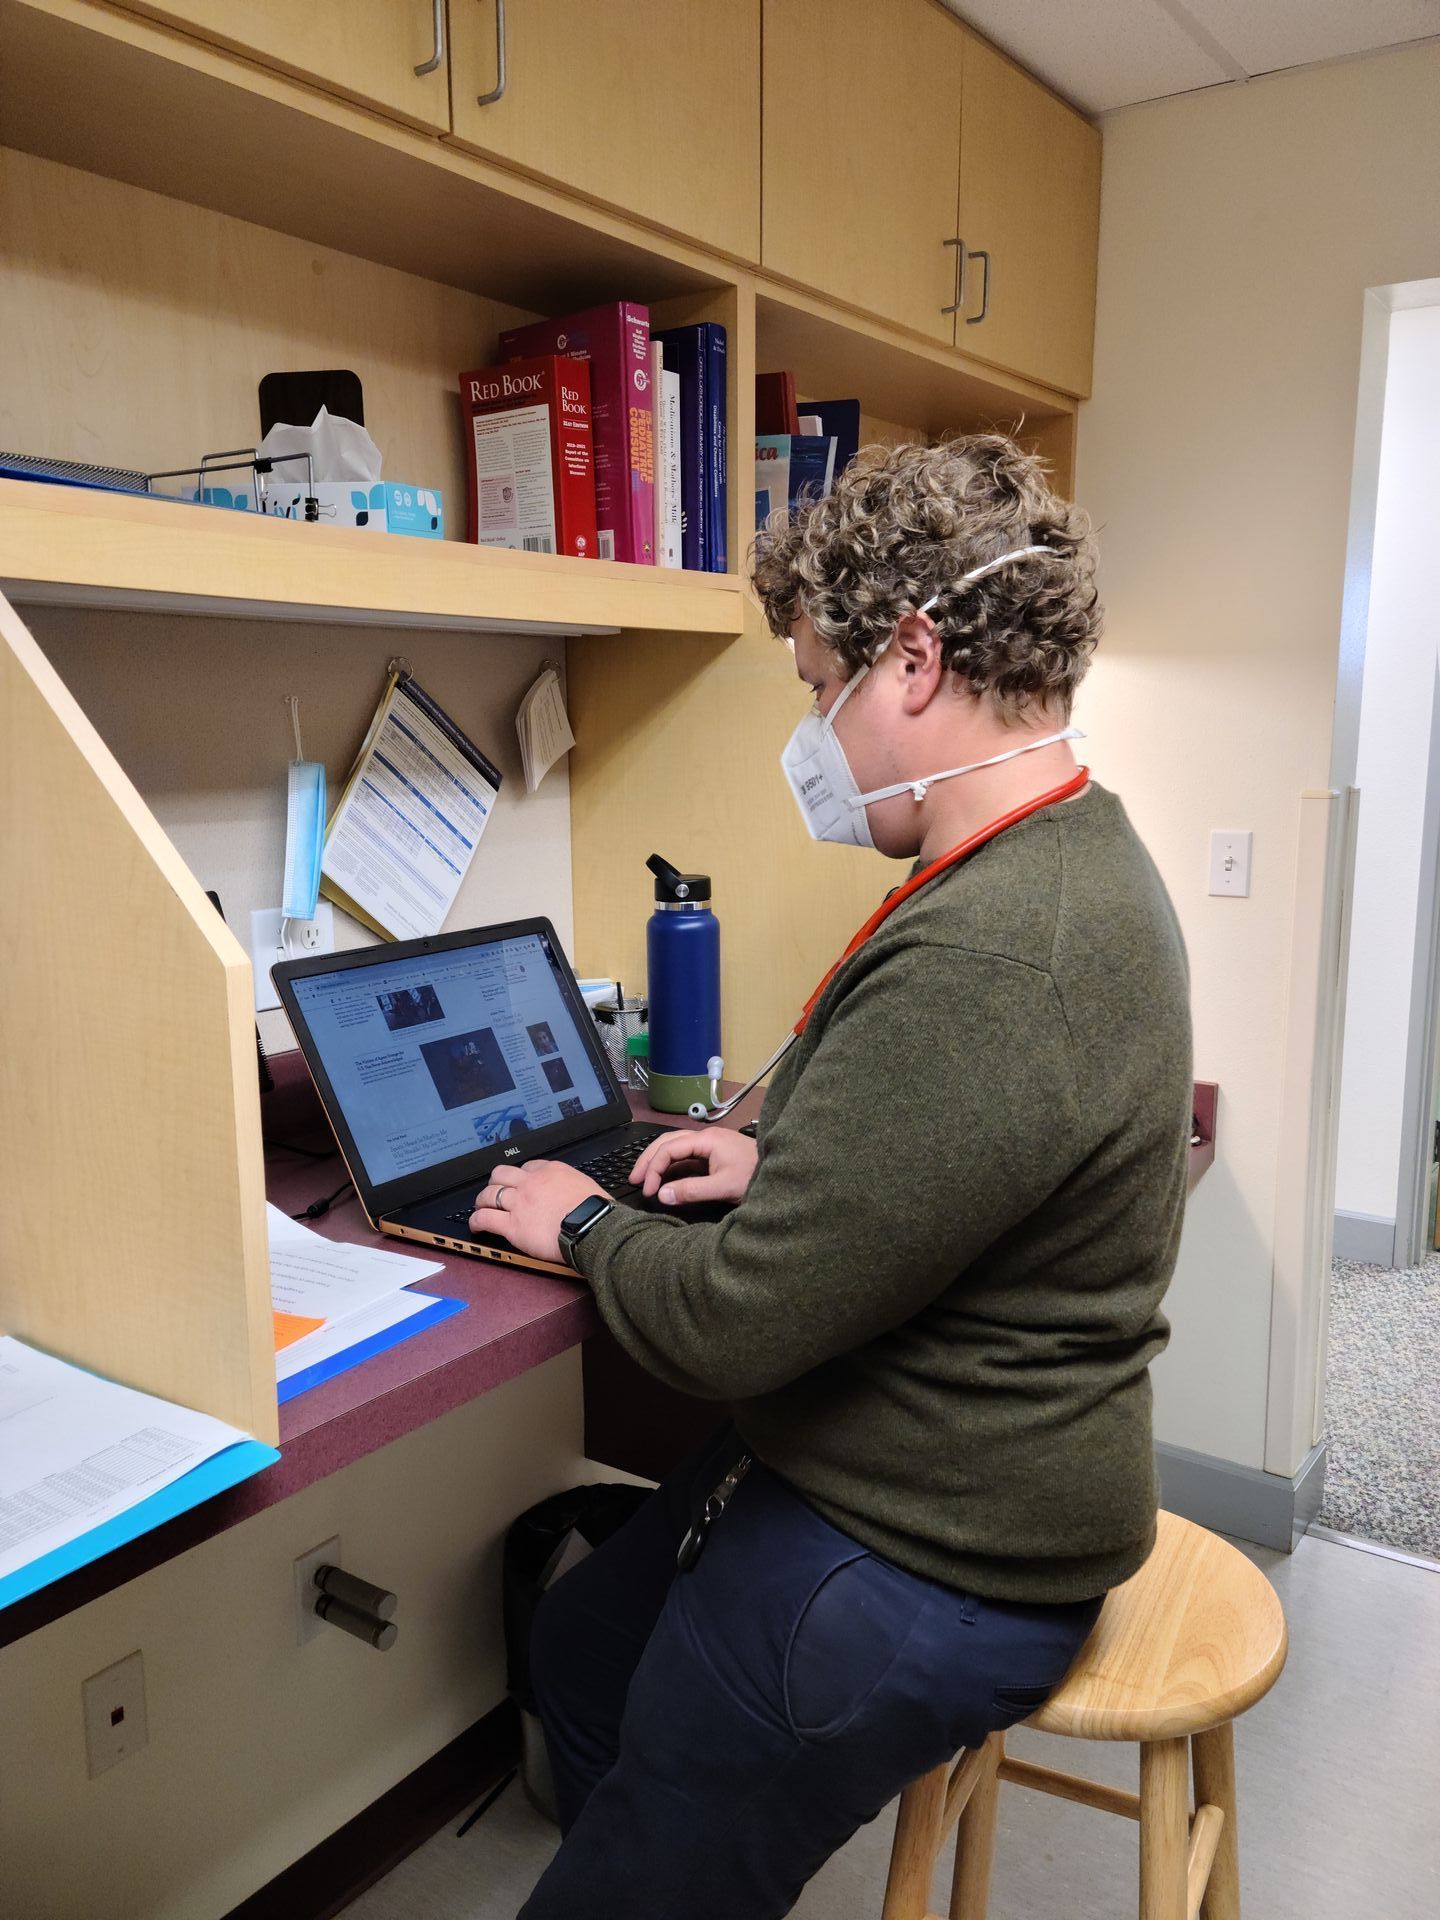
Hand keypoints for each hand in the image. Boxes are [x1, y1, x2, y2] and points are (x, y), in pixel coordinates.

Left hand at [469, 1160, 608, 1265]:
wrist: (593, 1227)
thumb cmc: (596, 1212)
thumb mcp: (587, 1187)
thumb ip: (574, 1187)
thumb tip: (576, 1196)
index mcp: (551, 1171)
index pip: (528, 1167)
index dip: (520, 1176)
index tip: (519, 1182)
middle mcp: (532, 1183)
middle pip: (502, 1174)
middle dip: (495, 1181)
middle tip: (493, 1189)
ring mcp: (520, 1202)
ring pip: (490, 1194)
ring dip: (482, 1200)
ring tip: (480, 1206)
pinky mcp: (513, 1224)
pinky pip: (486, 1218)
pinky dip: (476, 1220)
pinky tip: (475, 1224)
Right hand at [630, 1127, 758, 1206]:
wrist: (784, 1175)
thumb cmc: (756, 1176)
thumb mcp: (724, 1187)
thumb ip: (692, 1191)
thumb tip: (663, 1195)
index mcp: (707, 1140)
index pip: (669, 1149)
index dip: (654, 1169)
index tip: (648, 1190)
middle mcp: (706, 1138)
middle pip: (668, 1142)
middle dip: (649, 1159)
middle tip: (634, 1179)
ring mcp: (711, 1145)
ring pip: (676, 1147)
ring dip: (658, 1160)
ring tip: (644, 1177)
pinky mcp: (715, 1155)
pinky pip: (686, 1156)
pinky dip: (672, 1165)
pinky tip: (665, 1178)